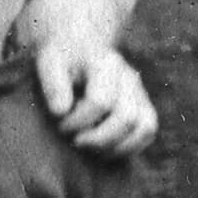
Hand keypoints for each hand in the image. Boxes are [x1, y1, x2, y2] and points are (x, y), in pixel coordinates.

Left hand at [26, 0, 157, 156]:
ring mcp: (140, 92)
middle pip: (127, 118)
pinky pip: (147, 132)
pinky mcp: (144, 106)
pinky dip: (129, 148)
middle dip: (97, 138)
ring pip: (144, 127)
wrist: (77, 47)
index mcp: (106, 64)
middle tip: (74, 140)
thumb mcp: (49, 62)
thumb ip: (53, 84)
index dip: (78, 121)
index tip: (59, 123)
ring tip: (90, 148)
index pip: (100, 102)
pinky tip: (104, 150)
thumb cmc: (61, 60)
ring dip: (115, 147)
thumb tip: (61, 111)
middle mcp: (129, 77)